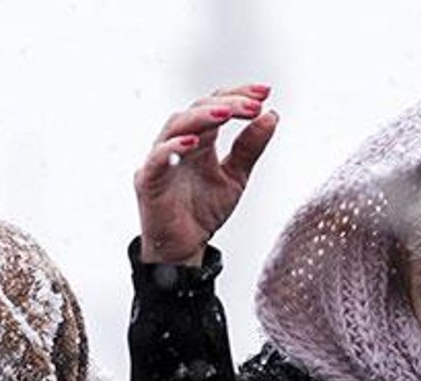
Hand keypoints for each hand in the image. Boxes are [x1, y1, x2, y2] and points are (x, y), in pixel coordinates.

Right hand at [135, 83, 278, 265]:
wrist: (184, 248)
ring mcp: (161, 159)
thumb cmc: (203, 210)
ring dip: (203, 117)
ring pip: (176, 126)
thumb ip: (250, 148)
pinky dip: (173, 148)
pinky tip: (194, 143)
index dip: (238, 95)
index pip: (216, 106)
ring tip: (227, 113)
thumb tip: (271, 116)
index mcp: (200, 140)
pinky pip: (158, 159)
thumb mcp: (236, 177)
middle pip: (198, 109)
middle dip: (227, 103)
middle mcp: (178, 143)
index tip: (265, 92)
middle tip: (254, 104)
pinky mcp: (149, 180)